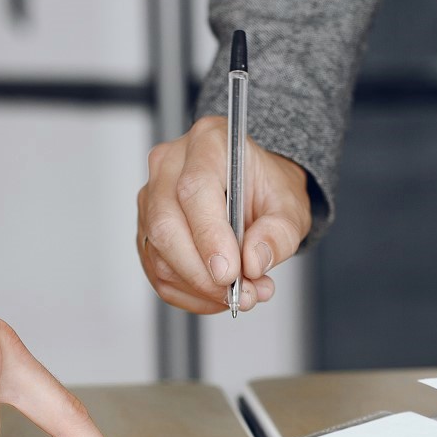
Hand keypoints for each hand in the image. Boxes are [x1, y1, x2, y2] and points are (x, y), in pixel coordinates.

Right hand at [136, 115, 311, 313]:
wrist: (254, 192)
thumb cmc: (267, 190)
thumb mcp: (290, 208)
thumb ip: (279, 234)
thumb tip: (253, 261)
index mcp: (208, 142)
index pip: (194, 190)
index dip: (209, 236)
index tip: (230, 273)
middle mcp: (169, 165)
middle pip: (166, 225)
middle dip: (201, 273)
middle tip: (239, 295)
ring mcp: (151, 198)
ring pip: (159, 255)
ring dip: (200, 288)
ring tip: (241, 294)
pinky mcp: (146, 231)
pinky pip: (158, 273)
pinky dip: (190, 294)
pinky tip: (218, 294)